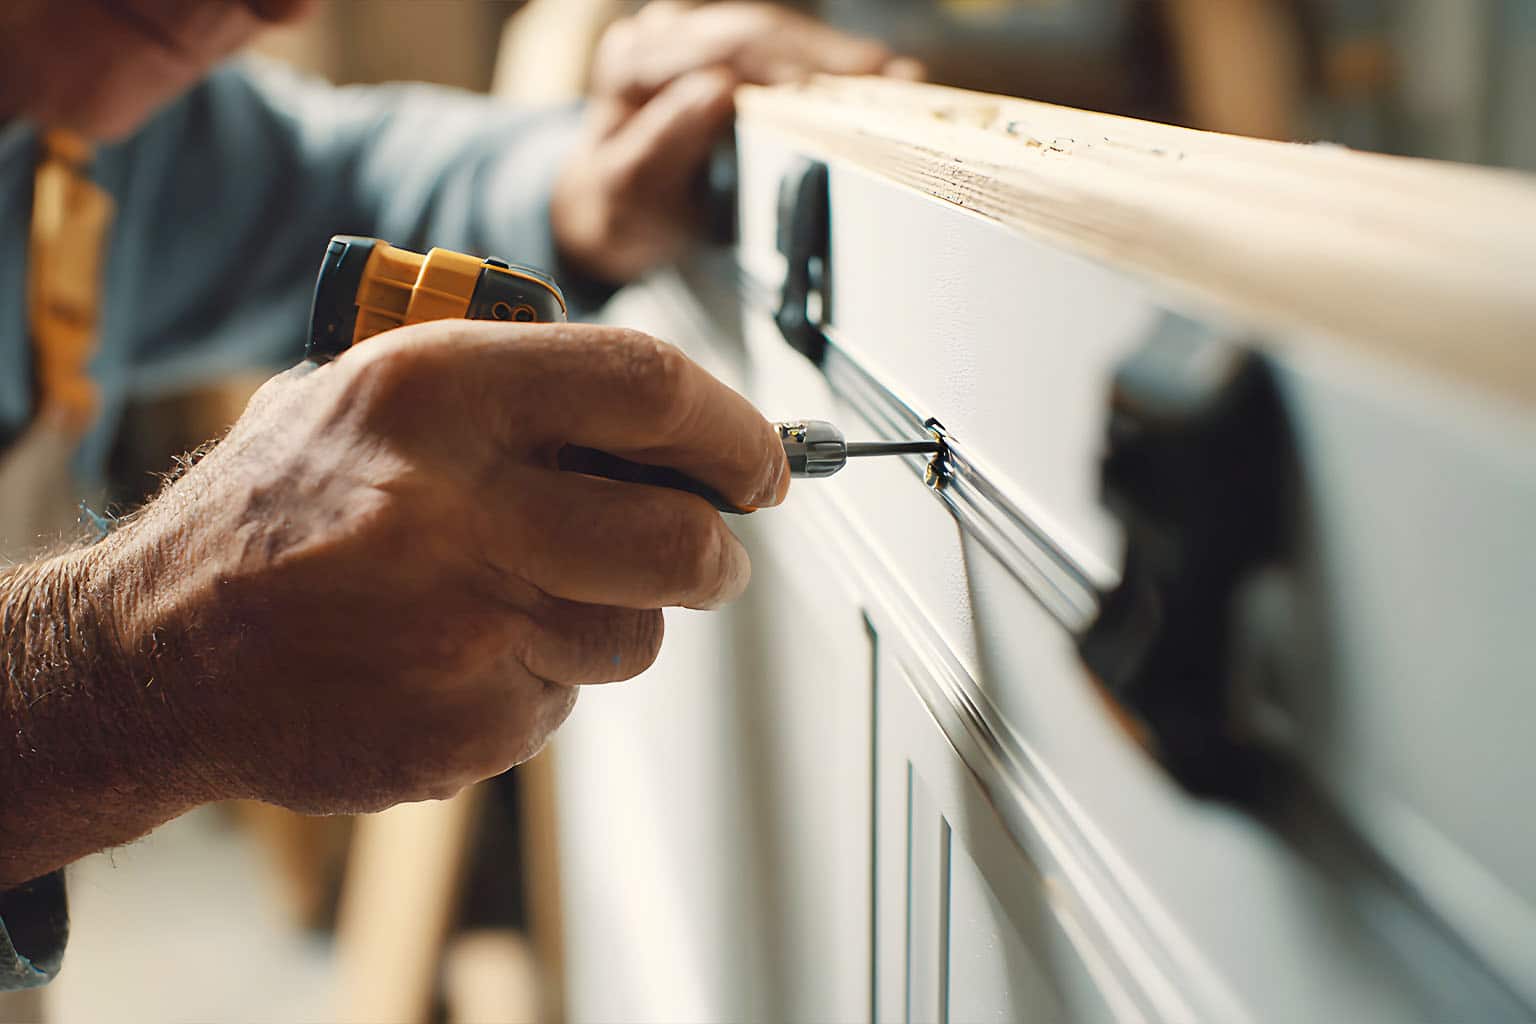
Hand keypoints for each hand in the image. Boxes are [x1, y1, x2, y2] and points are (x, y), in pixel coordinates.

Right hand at [1, 321, 787, 882]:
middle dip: (719, 548)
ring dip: (615, 616)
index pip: (649, 389)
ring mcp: (461, 632)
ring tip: (524, 596)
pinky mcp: (463, 728)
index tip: (760, 460)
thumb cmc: (272, 513)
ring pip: (636, 634)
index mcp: (434, 396)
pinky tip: (458, 654)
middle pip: (681, 537)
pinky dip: (537, 676)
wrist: (155, 654)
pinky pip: (563, 698)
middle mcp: (455, 509)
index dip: (733, 429)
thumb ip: (509, 387)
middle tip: (712, 548)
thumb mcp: (364, 391)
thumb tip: (666, 423)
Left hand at [550, 1, 922, 283]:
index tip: (826, 86)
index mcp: (633, 63)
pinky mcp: (725, 54)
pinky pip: (784, 51)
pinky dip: (830, 66)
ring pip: (778, 35)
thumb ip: (663, 142)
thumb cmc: (618, 211)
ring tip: (896, 77)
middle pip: (755, 32)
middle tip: (887, 78)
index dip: (778, 62)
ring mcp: (696, 38)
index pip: (715, 50)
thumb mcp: (626, 192)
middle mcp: (663, 36)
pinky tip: (878, 75)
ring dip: (837, 57)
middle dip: (824, 55)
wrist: (609, 215)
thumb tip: (717, 89)